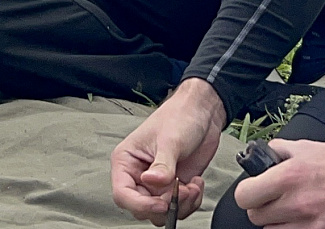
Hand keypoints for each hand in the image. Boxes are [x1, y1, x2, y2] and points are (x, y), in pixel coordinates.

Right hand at [111, 78, 226, 223]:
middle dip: (165, 205)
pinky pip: (178, 208)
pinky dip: (190, 202)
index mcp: (126, 161)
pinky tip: (196, 184)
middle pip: (142, 208)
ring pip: (161, 212)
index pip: (122, 194)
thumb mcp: (170, 140)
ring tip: (192, 186)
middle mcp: (139, 175)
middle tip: (182, 190)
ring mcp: (157, 183)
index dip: (141, 205)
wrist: (202, 113)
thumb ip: (162, 164)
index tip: (162, 203)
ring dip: (180, 205)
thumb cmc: (179, 116)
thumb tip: (152, 182)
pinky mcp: (174, 187)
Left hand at [231, 140, 324, 228]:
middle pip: (256, 217)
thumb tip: (257, 157)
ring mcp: (310, 224)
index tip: (255, 191)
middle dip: (263, 207)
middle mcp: (297, 203)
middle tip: (276, 199)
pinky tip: (305, 219)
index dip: (248, 192)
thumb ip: (277, 151)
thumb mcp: (306, 146)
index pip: (245, 196)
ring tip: (294, 209)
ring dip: (279, 222)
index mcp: (289, 177)